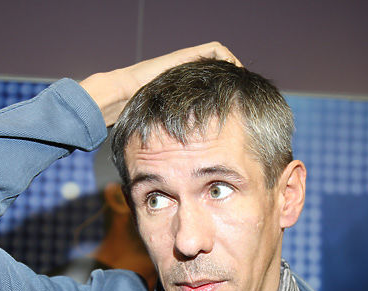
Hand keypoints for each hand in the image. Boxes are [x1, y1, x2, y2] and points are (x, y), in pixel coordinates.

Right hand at [80, 42, 240, 125]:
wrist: (121, 95)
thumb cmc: (136, 119)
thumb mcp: (163, 133)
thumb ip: (176, 141)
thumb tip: (187, 164)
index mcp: (184, 95)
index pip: (213, 90)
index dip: (227, 99)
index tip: (238, 113)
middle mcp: (187, 77)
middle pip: (219, 75)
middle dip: (234, 85)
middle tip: (246, 99)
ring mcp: (187, 65)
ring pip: (220, 61)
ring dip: (234, 70)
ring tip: (244, 84)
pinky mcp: (186, 55)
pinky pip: (216, 51)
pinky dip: (228, 59)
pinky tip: (235, 72)